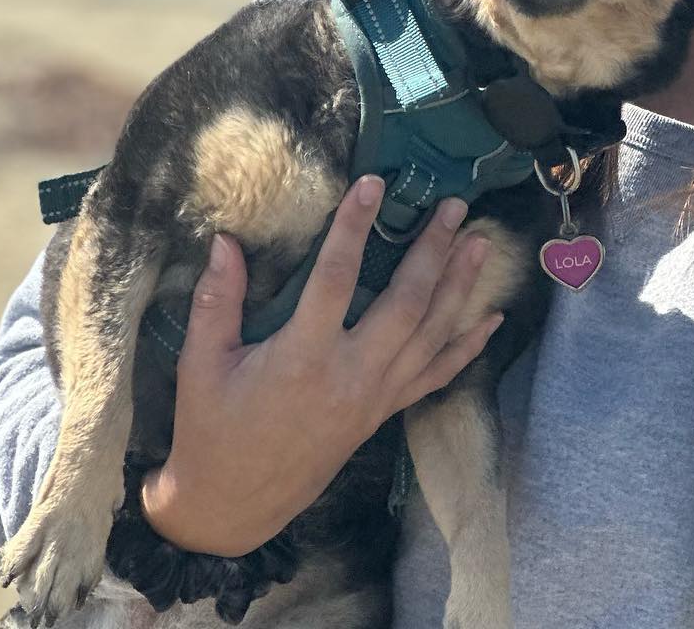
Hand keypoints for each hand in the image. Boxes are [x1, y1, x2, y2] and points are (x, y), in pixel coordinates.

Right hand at [139, 177, 500, 554]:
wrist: (231, 508)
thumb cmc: (211, 431)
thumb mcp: (201, 365)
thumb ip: (216, 300)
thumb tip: (224, 240)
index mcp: (302, 358)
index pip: (335, 279)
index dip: (354, 227)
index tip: (372, 184)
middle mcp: (350, 376)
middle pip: (405, 304)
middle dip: (433, 251)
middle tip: (454, 206)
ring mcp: (374, 398)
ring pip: (430, 336)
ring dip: (459, 287)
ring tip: (480, 243)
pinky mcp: (382, 415)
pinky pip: (435, 378)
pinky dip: (466, 348)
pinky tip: (492, 320)